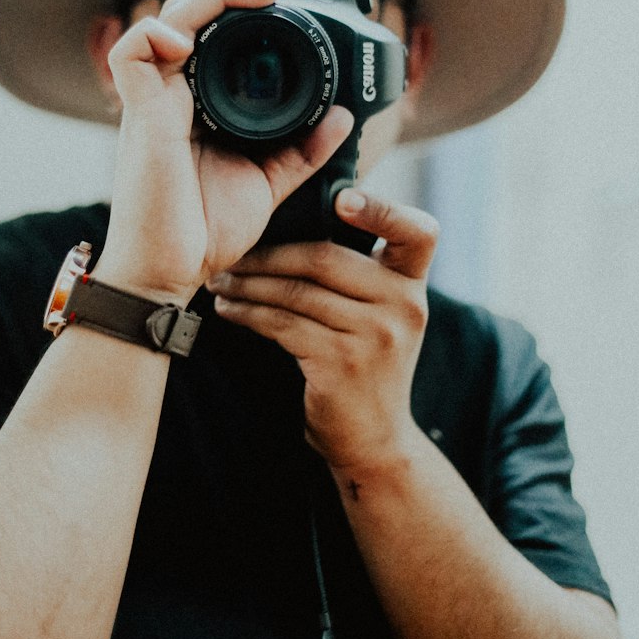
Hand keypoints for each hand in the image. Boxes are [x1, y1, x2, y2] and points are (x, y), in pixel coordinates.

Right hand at [95, 0, 353, 305]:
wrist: (172, 273)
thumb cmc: (204, 233)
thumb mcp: (268, 183)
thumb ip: (301, 150)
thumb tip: (342, 116)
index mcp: (196, 106)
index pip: (202, 36)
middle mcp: (171, 97)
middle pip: (184, 16)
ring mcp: (152, 104)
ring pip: (161, 21)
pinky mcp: (139, 117)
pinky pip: (131, 54)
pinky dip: (153, 34)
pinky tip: (182, 39)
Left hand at [207, 190, 438, 471]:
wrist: (373, 440)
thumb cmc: (366, 366)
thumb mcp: (382, 315)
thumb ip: (361, 273)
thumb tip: (298, 220)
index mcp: (411, 284)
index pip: (418, 231)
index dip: (382, 208)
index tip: (341, 198)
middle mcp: (402, 305)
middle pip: (326, 257)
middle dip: (269, 253)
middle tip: (231, 253)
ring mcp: (374, 336)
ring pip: (296, 291)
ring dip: (249, 283)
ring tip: (221, 280)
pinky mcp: (341, 363)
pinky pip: (282, 324)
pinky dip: (248, 313)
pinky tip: (228, 309)